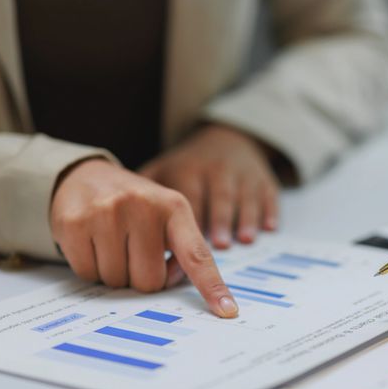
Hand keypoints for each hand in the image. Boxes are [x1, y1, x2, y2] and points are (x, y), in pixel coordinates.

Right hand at [50, 159, 237, 317]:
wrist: (85, 176)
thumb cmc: (135, 206)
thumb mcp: (166, 216)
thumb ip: (181, 249)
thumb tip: (173, 282)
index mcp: (174, 207)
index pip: (197, 255)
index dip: (212, 286)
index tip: (228, 311)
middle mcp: (142, 206)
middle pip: (149, 281)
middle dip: (141, 278)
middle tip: (133, 254)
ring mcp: (106, 213)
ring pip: (117, 281)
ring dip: (115, 273)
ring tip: (112, 244)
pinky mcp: (74, 223)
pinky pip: (87, 274)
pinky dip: (90, 268)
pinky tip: (91, 243)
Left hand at [139, 125, 278, 248]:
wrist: (227, 141)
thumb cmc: (187, 168)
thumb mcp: (161, 171)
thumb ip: (141, 196)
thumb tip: (117, 228)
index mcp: (187, 170)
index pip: (186, 197)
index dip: (187, 220)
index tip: (183, 246)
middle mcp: (216, 170)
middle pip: (217, 198)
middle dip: (217, 221)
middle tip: (215, 247)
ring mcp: (243, 175)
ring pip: (244, 197)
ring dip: (243, 219)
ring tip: (242, 240)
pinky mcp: (265, 181)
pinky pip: (269, 195)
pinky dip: (270, 211)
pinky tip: (269, 228)